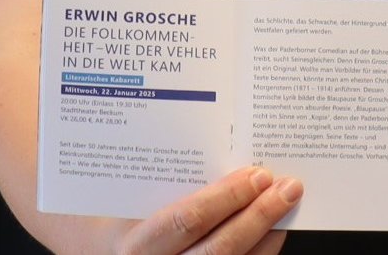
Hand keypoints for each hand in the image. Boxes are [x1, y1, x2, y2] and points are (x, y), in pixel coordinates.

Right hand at [115, 166, 300, 254]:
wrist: (101, 251)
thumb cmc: (114, 216)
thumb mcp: (128, 195)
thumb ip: (166, 178)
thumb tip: (223, 144)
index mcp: (135, 246)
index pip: (188, 222)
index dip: (228, 199)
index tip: (257, 174)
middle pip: (219, 250)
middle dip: (258, 217)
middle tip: (285, 187)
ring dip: (267, 236)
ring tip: (286, 205)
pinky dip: (261, 252)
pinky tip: (274, 230)